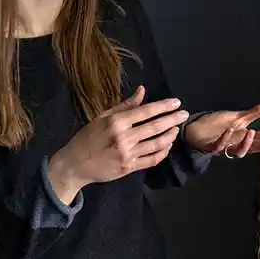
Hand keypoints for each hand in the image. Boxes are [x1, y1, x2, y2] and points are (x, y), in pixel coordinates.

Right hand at [47, 86, 190, 202]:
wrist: (75, 165)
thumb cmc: (87, 138)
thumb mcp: (102, 117)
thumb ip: (125, 106)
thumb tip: (142, 91)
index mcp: (116, 122)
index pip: (145, 111)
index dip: (163, 106)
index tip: (176, 102)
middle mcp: (123, 138)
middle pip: (155, 127)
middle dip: (172, 119)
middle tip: (184, 114)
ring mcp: (127, 154)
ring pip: (156, 144)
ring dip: (170, 135)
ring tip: (176, 129)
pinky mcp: (129, 168)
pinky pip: (152, 159)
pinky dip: (163, 152)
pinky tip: (168, 145)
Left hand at [184, 102, 259, 159]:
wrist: (195, 129)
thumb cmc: (217, 125)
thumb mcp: (238, 117)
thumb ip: (256, 113)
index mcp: (243, 137)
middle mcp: (236, 144)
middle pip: (254, 147)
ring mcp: (224, 147)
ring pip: (237, 152)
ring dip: (245, 144)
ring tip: (252, 132)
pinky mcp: (210, 147)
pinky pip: (218, 146)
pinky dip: (224, 139)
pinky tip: (230, 130)